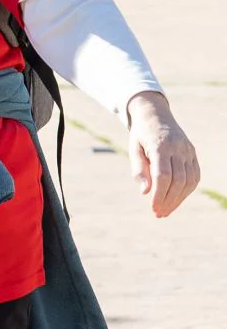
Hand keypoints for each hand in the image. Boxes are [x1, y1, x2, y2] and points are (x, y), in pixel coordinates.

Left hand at [128, 91, 199, 217]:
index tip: (153, 208)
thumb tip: (145, 192)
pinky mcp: (193, 153)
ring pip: (189, 180)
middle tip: (159, 214)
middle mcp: (178, 147)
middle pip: (178, 180)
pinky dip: (187, 190)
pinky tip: (176, 199)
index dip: (159, 195)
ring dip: (178, 199)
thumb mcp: (133, 149)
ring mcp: (188, 150)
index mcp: (160, 145)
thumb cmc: (141, 135)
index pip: (163, 176)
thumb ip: (138, 170)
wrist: (155, 115)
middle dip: (169, 200)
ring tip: (166, 210)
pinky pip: (194, 176)